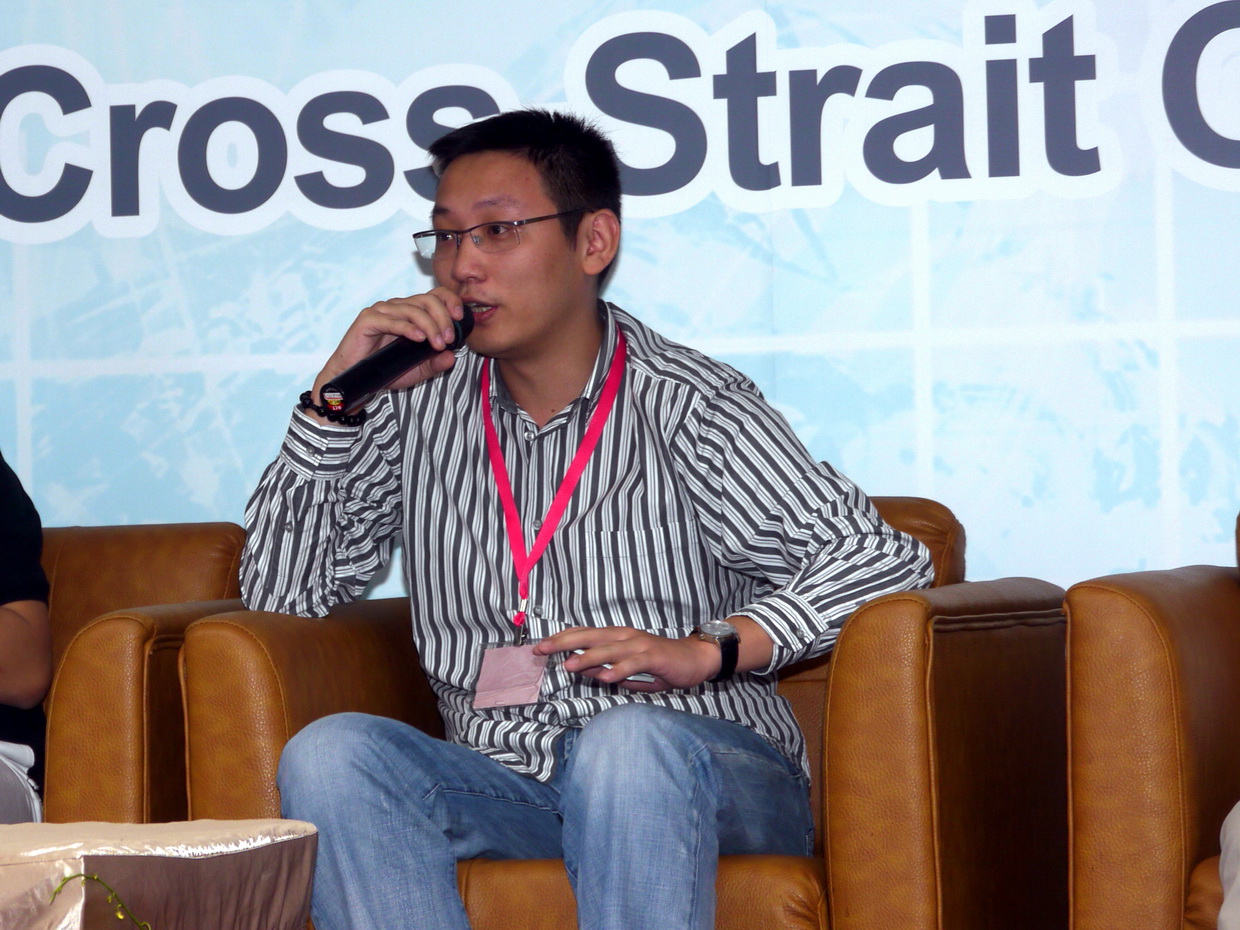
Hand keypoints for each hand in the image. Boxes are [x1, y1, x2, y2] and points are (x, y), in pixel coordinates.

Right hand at [307, 288, 466, 415]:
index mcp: (411, 312)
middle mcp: (398, 307)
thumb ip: (435, 363)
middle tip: (449, 339)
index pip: (435, 295)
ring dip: (430, 326)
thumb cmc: (384, 370)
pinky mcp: (368, 319)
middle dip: (443, 319)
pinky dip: (409, 328)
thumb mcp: (417, 370)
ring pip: (413, 309)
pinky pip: (392, 320)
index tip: (460, 317)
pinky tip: (420, 338)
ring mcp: (382, 311)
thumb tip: (452, 357)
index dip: (450, 301)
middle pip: (427, 300)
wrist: (356, 380)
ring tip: (437, 344)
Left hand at [532, 626, 721, 691]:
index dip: (562, 639)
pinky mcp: (654, 656)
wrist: (695, 659)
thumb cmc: (660, 663)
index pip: (584, 634)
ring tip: (568, 666)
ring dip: (587, 657)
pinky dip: (619, 669)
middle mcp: (625, 637)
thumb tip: (585, 671)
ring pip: (609, 649)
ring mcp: (639, 645)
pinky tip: (606, 677)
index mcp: (617, 637)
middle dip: (564, 642)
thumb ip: (607, 669)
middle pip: (590, 636)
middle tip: (542, 649)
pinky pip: (633, 663)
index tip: (540, 646)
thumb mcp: (629, 669)